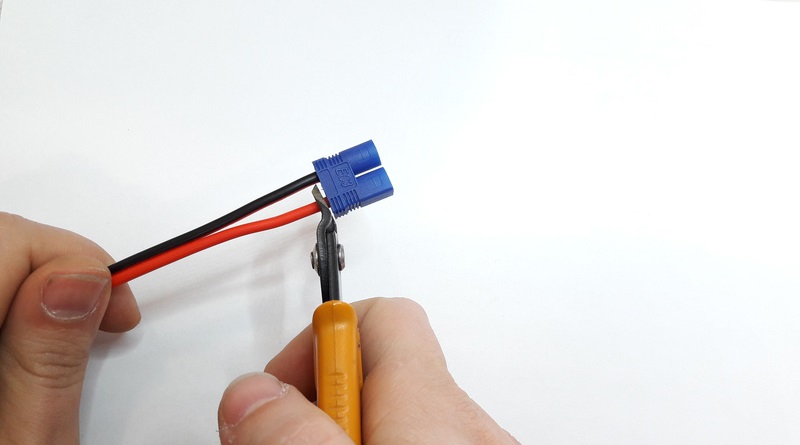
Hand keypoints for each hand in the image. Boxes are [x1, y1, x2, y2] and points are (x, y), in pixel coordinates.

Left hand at [0, 213, 140, 443]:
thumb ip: (46, 363)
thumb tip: (79, 280)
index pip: (1, 242)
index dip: (70, 259)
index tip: (115, 304)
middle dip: (49, 265)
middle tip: (98, 316)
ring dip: (23, 283)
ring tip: (60, 334)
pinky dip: (2, 304)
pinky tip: (18, 347)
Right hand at [218, 297, 519, 444]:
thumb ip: (293, 433)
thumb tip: (252, 395)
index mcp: (439, 410)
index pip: (381, 316)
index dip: (317, 341)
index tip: (275, 387)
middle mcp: (469, 427)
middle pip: (384, 369)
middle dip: (321, 394)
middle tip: (280, 437)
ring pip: (400, 413)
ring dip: (346, 427)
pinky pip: (424, 438)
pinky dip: (380, 442)